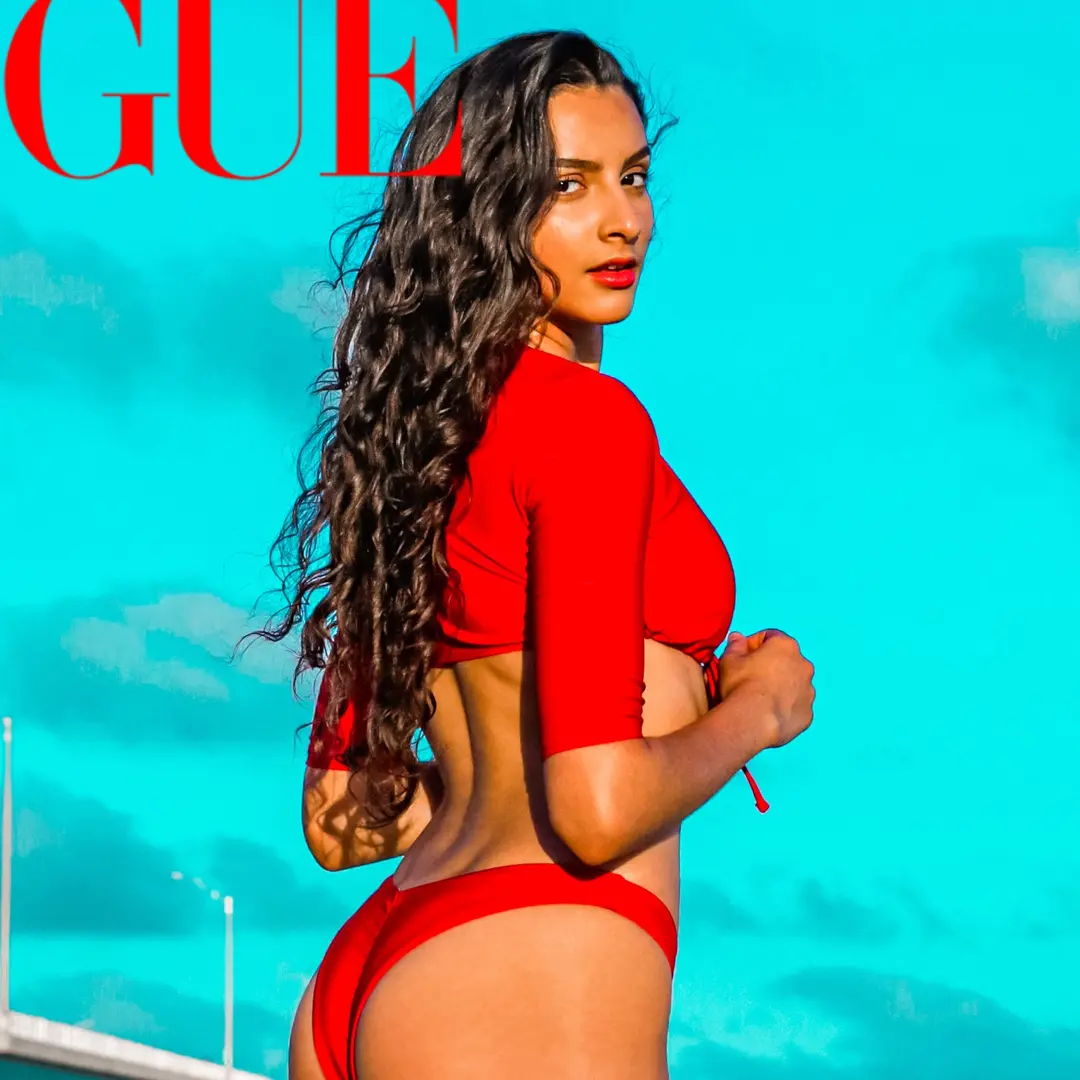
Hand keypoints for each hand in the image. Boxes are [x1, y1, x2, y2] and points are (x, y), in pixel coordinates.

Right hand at [717, 628, 814, 748]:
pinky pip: (796, 706)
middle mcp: (803, 665)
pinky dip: (785, 707)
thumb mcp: (729, 660)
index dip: (753, 645)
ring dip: (780, 687)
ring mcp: (809, 691)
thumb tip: (737, 637)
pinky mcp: (807, 713)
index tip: (742, 657)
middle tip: (750, 679)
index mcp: (785, 646)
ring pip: (794, 684)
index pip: (770, 637)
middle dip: (770, 666)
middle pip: (786, 660)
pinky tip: (768, 714)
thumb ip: (735, 645)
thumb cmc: (741, 685)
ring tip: (759, 700)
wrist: (753, 721)